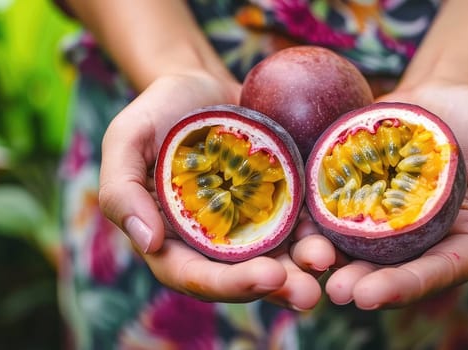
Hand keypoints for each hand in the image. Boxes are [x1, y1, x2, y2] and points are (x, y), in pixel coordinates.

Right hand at [98, 71, 322, 308]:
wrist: (201, 83)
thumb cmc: (156, 111)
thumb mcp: (125, 139)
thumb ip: (123, 189)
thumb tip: (147, 242)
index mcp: (174, 243)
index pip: (198, 277)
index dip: (231, 285)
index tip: (266, 277)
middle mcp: (216, 245)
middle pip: (246, 278)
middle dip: (279, 288)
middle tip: (310, 292)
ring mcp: (253, 227)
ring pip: (283, 258)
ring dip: (307, 268)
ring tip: (330, 263)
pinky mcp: (283, 203)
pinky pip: (306, 224)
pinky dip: (324, 231)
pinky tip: (345, 229)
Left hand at [304, 83, 467, 309]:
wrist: (444, 89)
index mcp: (460, 241)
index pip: (436, 272)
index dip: (407, 286)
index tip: (374, 296)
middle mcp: (417, 239)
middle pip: (390, 270)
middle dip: (364, 284)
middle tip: (338, 292)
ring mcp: (380, 218)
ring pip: (354, 249)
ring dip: (332, 261)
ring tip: (312, 266)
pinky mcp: (352, 193)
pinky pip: (328, 213)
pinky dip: (310, 223)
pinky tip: (294, 231)